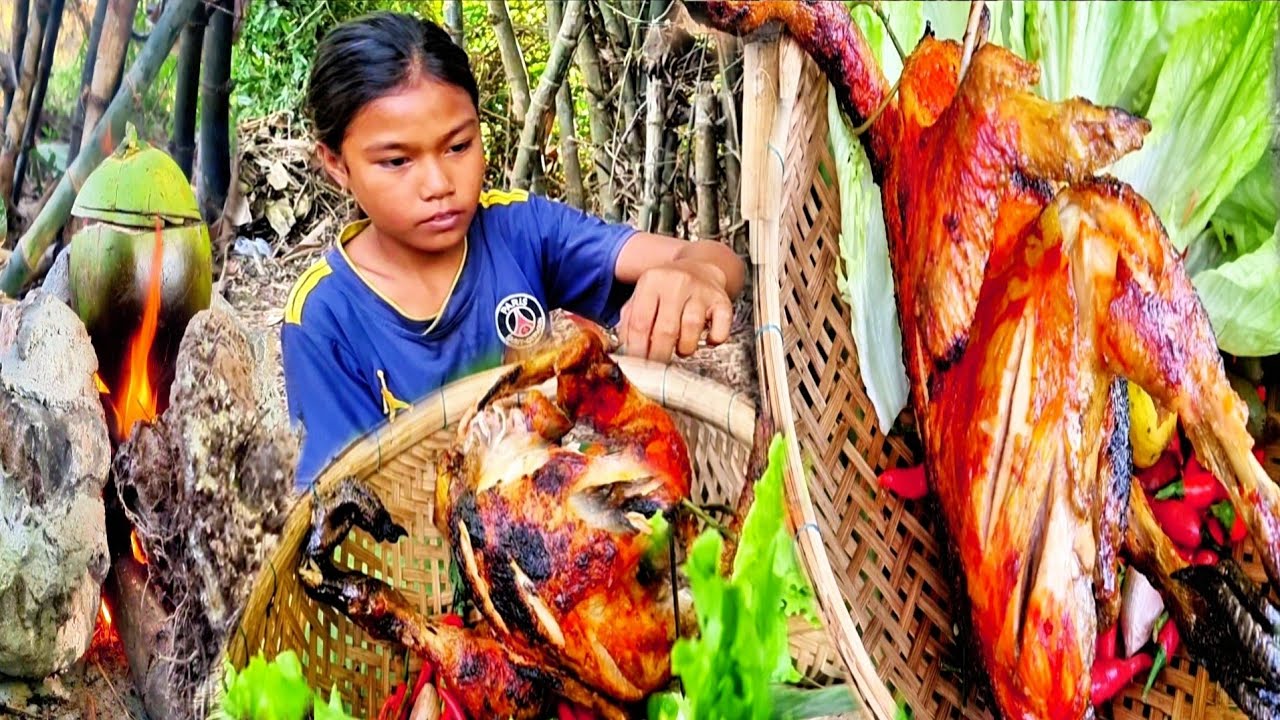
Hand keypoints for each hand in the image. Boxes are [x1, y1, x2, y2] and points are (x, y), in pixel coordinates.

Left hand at [616, 259, 733, 361]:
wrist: (700, 266)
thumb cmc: (668, 288)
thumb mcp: (642, 295)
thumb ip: (630, 321)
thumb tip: (624, 352)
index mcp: (652, 281)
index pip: (640, 323)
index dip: (638, 350)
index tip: (638, 365)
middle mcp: (677, 282)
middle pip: (666, 330)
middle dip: (659, 356)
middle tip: (657, 366)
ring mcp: (701, 290)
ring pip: (692, 329)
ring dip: (684, 348)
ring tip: (680, 349)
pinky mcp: (722, 299)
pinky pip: (721, 327)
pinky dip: (714, 339)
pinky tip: (707, 340)